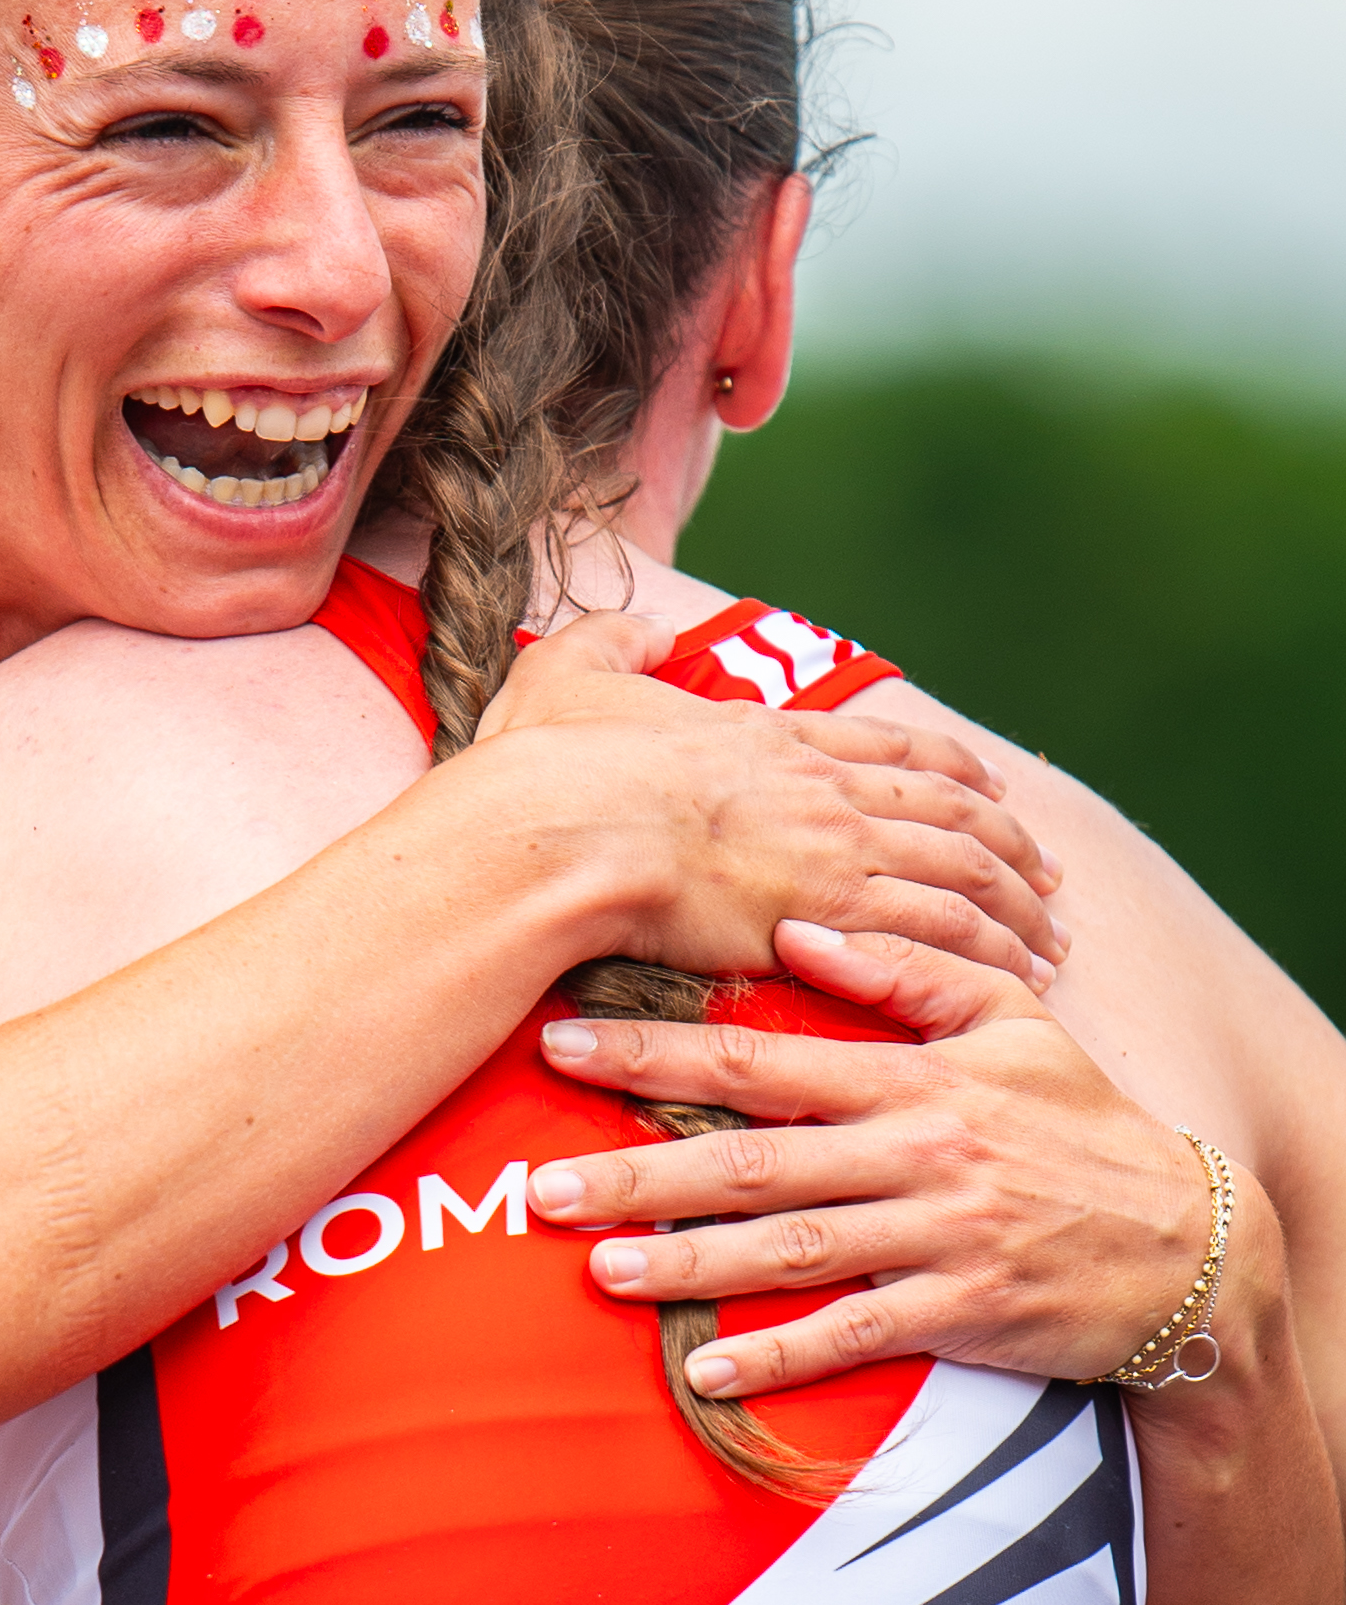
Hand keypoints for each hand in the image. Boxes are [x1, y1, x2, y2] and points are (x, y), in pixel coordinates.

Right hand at [476, 613, 1066, 980]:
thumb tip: (647, 624)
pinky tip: (1019, 979)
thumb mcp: (569, 673)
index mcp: (767, 735)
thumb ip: (613, 640)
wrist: (561, 831)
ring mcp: (834, 845)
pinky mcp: (832, 910)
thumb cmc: (551, 769)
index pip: (886, 746)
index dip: (946, 767)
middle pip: (947, 808)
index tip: (991, 789)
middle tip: (1048, 876)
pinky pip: (943, 932)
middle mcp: (820, 786)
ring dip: (1017, 908)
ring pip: (962, 871)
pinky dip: (993, 955)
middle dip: (1009, 844)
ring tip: (1053, 941)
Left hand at [528, 920, 1210, 1395]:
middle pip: (753, 1160)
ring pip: (791, 1250)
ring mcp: (936, 1238)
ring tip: (597, 1267)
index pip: (760, 1059)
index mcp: (910, 1078)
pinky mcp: (962, 1315)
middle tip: (542, 1181)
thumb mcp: (1012, 1020)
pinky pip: (857, 1338)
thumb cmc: (1080, 1120)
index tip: (565, 1044)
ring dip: (688, 1263)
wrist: (1189, 1244)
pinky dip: (781, 1355)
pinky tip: (707, 1369)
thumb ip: (905, 970)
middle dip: (640, 1168)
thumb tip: (797, 931)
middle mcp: (913, 1155)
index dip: (656, 1053)